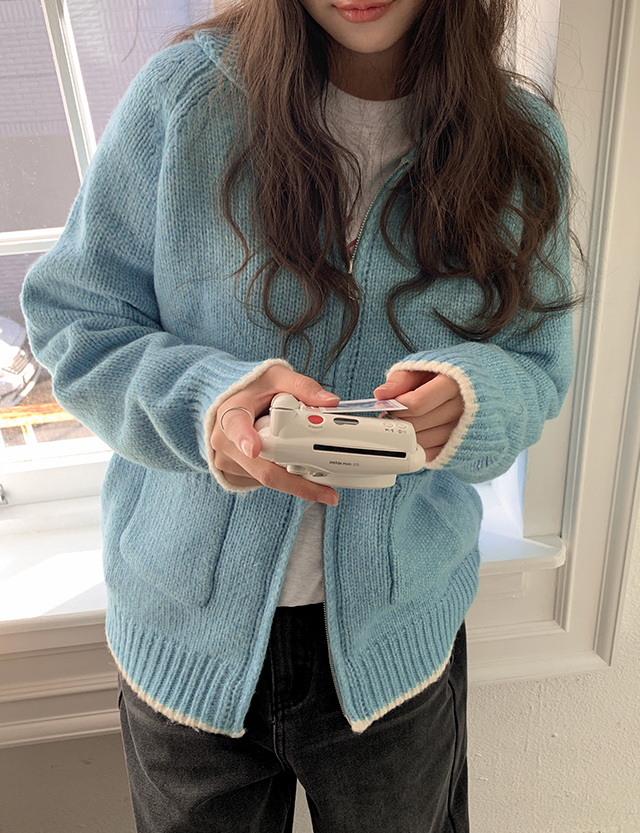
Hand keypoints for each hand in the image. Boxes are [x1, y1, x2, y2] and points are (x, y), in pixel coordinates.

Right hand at [210, 365, 339, 504]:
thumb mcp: (277, 378)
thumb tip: (330, 402)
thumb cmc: (252, 389)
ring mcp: (226, 462)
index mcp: (230, 413)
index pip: (236, 426)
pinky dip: (282, 477)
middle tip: (326, 492)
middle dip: (297, 482)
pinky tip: (290, 463)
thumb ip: (303, 387)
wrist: (229, 403)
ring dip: (293, 476)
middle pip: (262, 468)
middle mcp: (224, 441)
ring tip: (309, 462)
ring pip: (266, 478)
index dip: (245, 438)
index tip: (253, 448)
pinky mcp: (232, 475)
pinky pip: (262, 482)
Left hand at [374, 370, 463, 462]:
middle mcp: (463, 409)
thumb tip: (381, 394)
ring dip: (406, 434)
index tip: (390, 404)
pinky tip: (417, 433)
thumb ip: (401, 379)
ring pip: (422, 441)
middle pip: (417, 424)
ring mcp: (463, 430)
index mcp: (454, 384)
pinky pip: (430, 453)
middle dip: (398, 420)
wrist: (477, 387)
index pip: (416, 404)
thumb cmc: (447, 375)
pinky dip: (418, 446)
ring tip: (405, 422)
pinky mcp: (460, 446)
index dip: (396, 406)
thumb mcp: (424, 367)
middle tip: (392, 414)